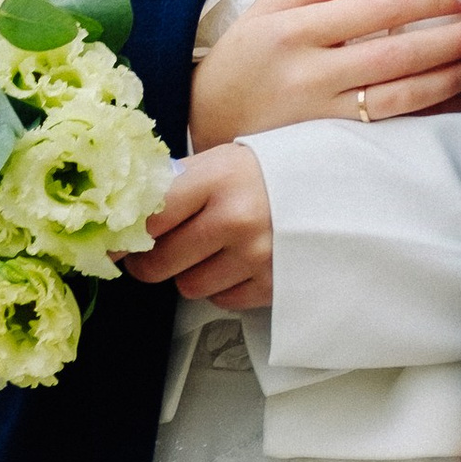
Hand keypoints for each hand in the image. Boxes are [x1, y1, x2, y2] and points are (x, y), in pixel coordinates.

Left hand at [125, 145, 272, 307]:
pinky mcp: (273, 285)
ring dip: (192, 274)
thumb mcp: (225, 160)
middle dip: (152, 260)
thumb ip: (178, 186)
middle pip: (158, 262)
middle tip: (160, 250)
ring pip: (188, 287)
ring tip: (214, 249)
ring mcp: (256, 256)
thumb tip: (124, 217)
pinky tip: (239, 261)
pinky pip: (222, 301)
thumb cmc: (276, 172)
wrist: (345, 188)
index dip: (125, 235)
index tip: (115, 242)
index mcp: (218, 178)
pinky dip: (224, 287)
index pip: (147, 217)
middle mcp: (235, 218)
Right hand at [189, 0, 460, 145]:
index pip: (377, 9)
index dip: (429, 0)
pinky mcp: (332, 147)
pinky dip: (434, 114)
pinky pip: (394, 130)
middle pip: (397, 55)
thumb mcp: (263, 11)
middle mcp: (311, 74)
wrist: (202, 128)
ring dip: (452, 78)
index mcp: (294, 31)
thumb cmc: (239, 63)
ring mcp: (323, 117)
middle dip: (453, 40)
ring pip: (401, 97)